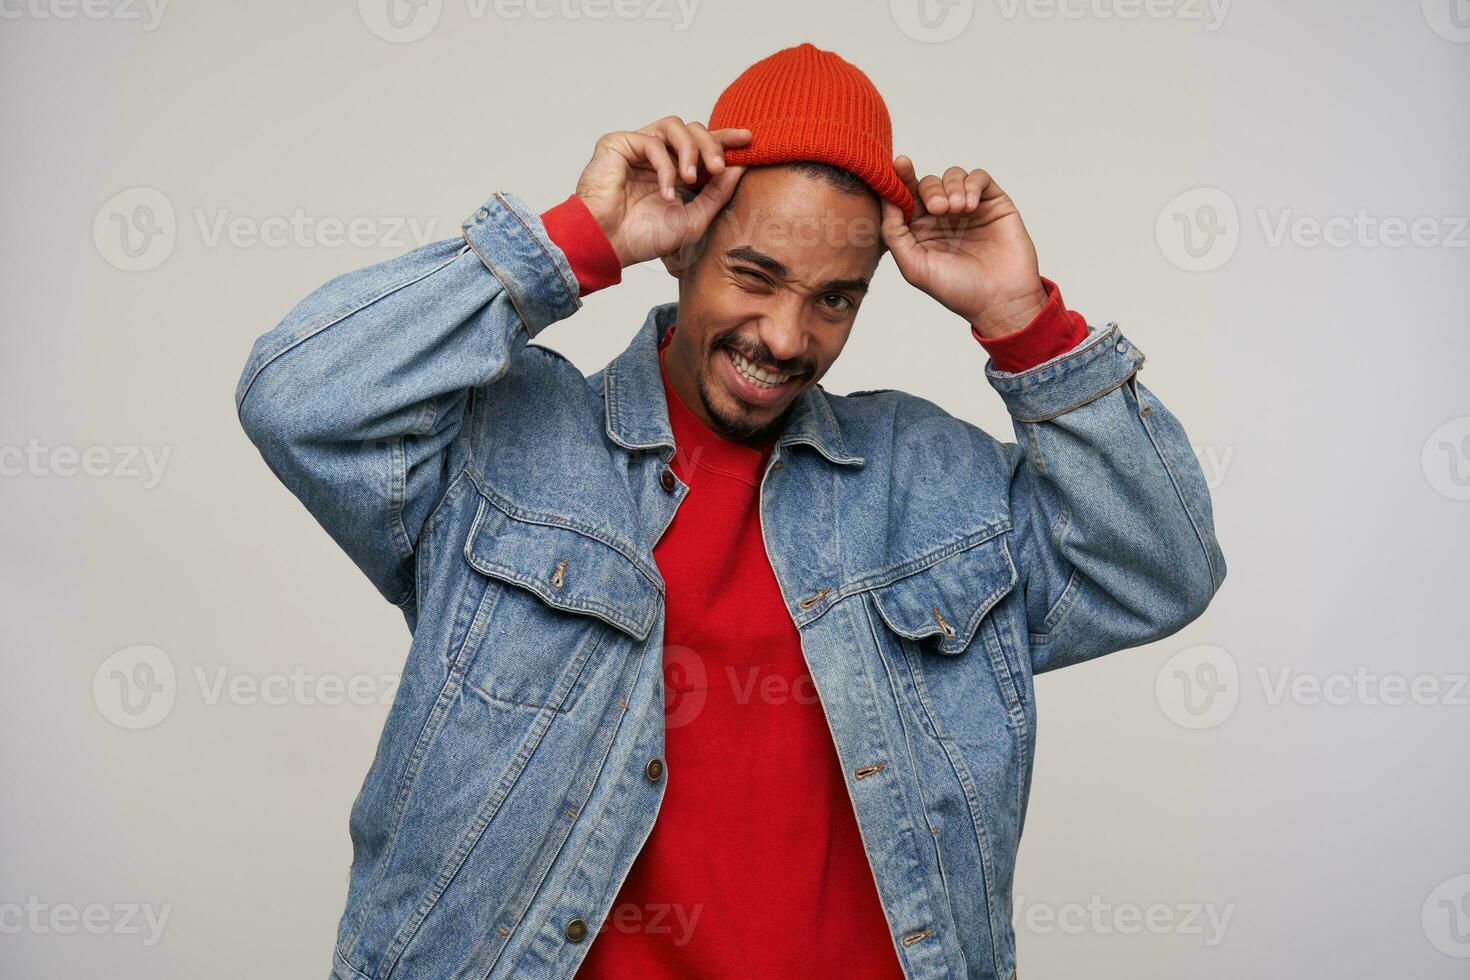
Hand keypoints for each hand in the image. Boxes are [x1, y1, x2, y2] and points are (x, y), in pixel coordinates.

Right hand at [575, 117, 749, 269]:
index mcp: (675, 171)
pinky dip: (665, 165)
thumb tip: (741, 166)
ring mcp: (637, 148)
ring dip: (691, 149)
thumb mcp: (694, 219)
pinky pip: (652, 140)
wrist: (608, 245)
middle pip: (693, 130)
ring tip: (693, 177)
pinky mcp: (618, 143)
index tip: (748, 140)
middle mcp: (657, 156)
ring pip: (675, 125)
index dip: (725, 139)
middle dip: (712, 145)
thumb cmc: (644, 238)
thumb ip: (717, 193)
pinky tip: (666, 190)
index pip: (703, 145)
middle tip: (718, 168)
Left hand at [880, 157, 1047, 337]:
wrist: (1000, 300)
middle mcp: (942, 217)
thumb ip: (894, 233)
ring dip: (951, 187)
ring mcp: (968, 208)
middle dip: (930, 190)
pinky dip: (972, 184)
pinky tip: (971, 205)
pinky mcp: (993, 203)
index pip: (905, 197)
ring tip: (958, 210)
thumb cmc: (957, 290)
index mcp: (920, 230)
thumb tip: (885, 199)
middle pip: (927, 183)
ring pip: (952, 175)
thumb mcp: (914, 266)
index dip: (900, 179)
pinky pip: (979, 177)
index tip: (899, 164)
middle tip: (939, 210)